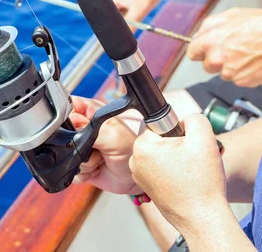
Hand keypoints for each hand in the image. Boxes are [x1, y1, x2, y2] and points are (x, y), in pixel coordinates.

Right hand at [69, 96, 142, 194]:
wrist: (139, 176)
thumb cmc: (135, 148)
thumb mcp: (112, 133)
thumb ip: (87, 129)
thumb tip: (68, 130)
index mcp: (91, 113)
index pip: (67, 108)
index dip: (66, 118)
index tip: (76, 129)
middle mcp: (84, 130)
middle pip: (62, 134)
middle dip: (76, 145)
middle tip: (95, 147)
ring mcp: (82, 148)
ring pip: (66, 155)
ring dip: (84, 161)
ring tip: (100, 159)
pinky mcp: (82, 165)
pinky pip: (71, 171)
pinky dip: (83, 173)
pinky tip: (97, 169)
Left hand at [129, 114, 227, 232]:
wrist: (202, 218)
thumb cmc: (201, 182)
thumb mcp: (204, 139)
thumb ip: (194, 119)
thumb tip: (184, 120)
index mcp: (142, 146)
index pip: (157, 124)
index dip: (177, 131)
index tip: (185, 144)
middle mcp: (135, 160)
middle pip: (159, 140)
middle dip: (176, 146)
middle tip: (191, 159)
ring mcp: (139, 176)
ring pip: (160, 155)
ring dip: (175, 159)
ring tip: (189, 172)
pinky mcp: (146, 187)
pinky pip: (159, 170)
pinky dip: (172, 172)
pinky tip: (184, 182)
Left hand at [187, 8, 261, 86]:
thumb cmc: (260, 25)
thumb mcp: (231, 15)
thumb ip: (210, 25)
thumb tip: (200, 34)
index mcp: (209, 41)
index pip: (192, 53)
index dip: (201, 51)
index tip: (207, 50)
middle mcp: (216, 59)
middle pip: (207, 65)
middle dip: (216, 59)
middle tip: (233, 49)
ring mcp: (228, 72)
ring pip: (223, 73)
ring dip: (231, 66)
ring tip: (246, 53)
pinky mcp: (241, 81)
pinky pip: (237, 78)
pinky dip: (244, 72)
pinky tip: (253, 61)